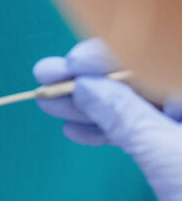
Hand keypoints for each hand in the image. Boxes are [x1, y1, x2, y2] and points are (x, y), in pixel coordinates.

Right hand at [33, 38, 181, 200]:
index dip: (110, 54)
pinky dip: (110, 132)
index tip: (70, 64)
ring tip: (50, 105)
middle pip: (141, 78)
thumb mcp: (171, 160)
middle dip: (90, 80)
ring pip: (137, 106)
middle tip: (45, 77)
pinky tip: (78, 131)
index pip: (155, 56)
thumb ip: (126, 118)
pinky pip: (145, 131)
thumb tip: (85, 86)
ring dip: (91, 107)